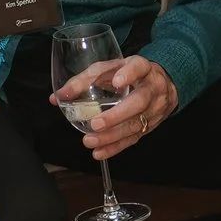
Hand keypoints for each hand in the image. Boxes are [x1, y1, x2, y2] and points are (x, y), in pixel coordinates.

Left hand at [57, 55, 176, 162]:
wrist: (162, 86)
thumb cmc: (128, 74)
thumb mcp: (109, 69)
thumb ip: (84, 80)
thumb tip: (57, 97)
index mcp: (143, 67)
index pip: (139, 67)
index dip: (129, 74)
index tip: (117, 82)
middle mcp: (153, 88)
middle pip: (139, 102)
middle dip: (117, 115)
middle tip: (95, 123)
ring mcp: (155, 109)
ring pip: (136, 124)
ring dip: (112, 135)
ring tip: (90, 140)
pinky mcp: (151, 125)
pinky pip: (134, 138)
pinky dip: (116, 147)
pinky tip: (100, 152)